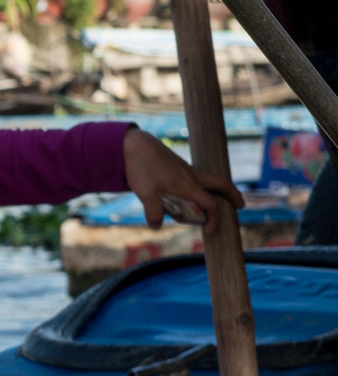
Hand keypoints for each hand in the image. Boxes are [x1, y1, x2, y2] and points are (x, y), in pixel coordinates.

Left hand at [122, 127, 243, 234]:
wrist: (135, 144)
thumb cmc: (141, 167)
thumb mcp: (144, 193)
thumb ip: (153, 211)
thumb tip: (157, 227)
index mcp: (187, 184)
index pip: (210, 204)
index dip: (214, 219)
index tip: (210, 231)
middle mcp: (191, 176)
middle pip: (221, 184)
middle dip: (233, 195)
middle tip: (240, 205)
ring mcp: (186, 169)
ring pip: (211, 179)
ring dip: (219, 189)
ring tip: (220, 199)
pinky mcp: (178, 165)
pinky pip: (199, 176)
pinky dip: (204, 185)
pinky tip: (196, 191)